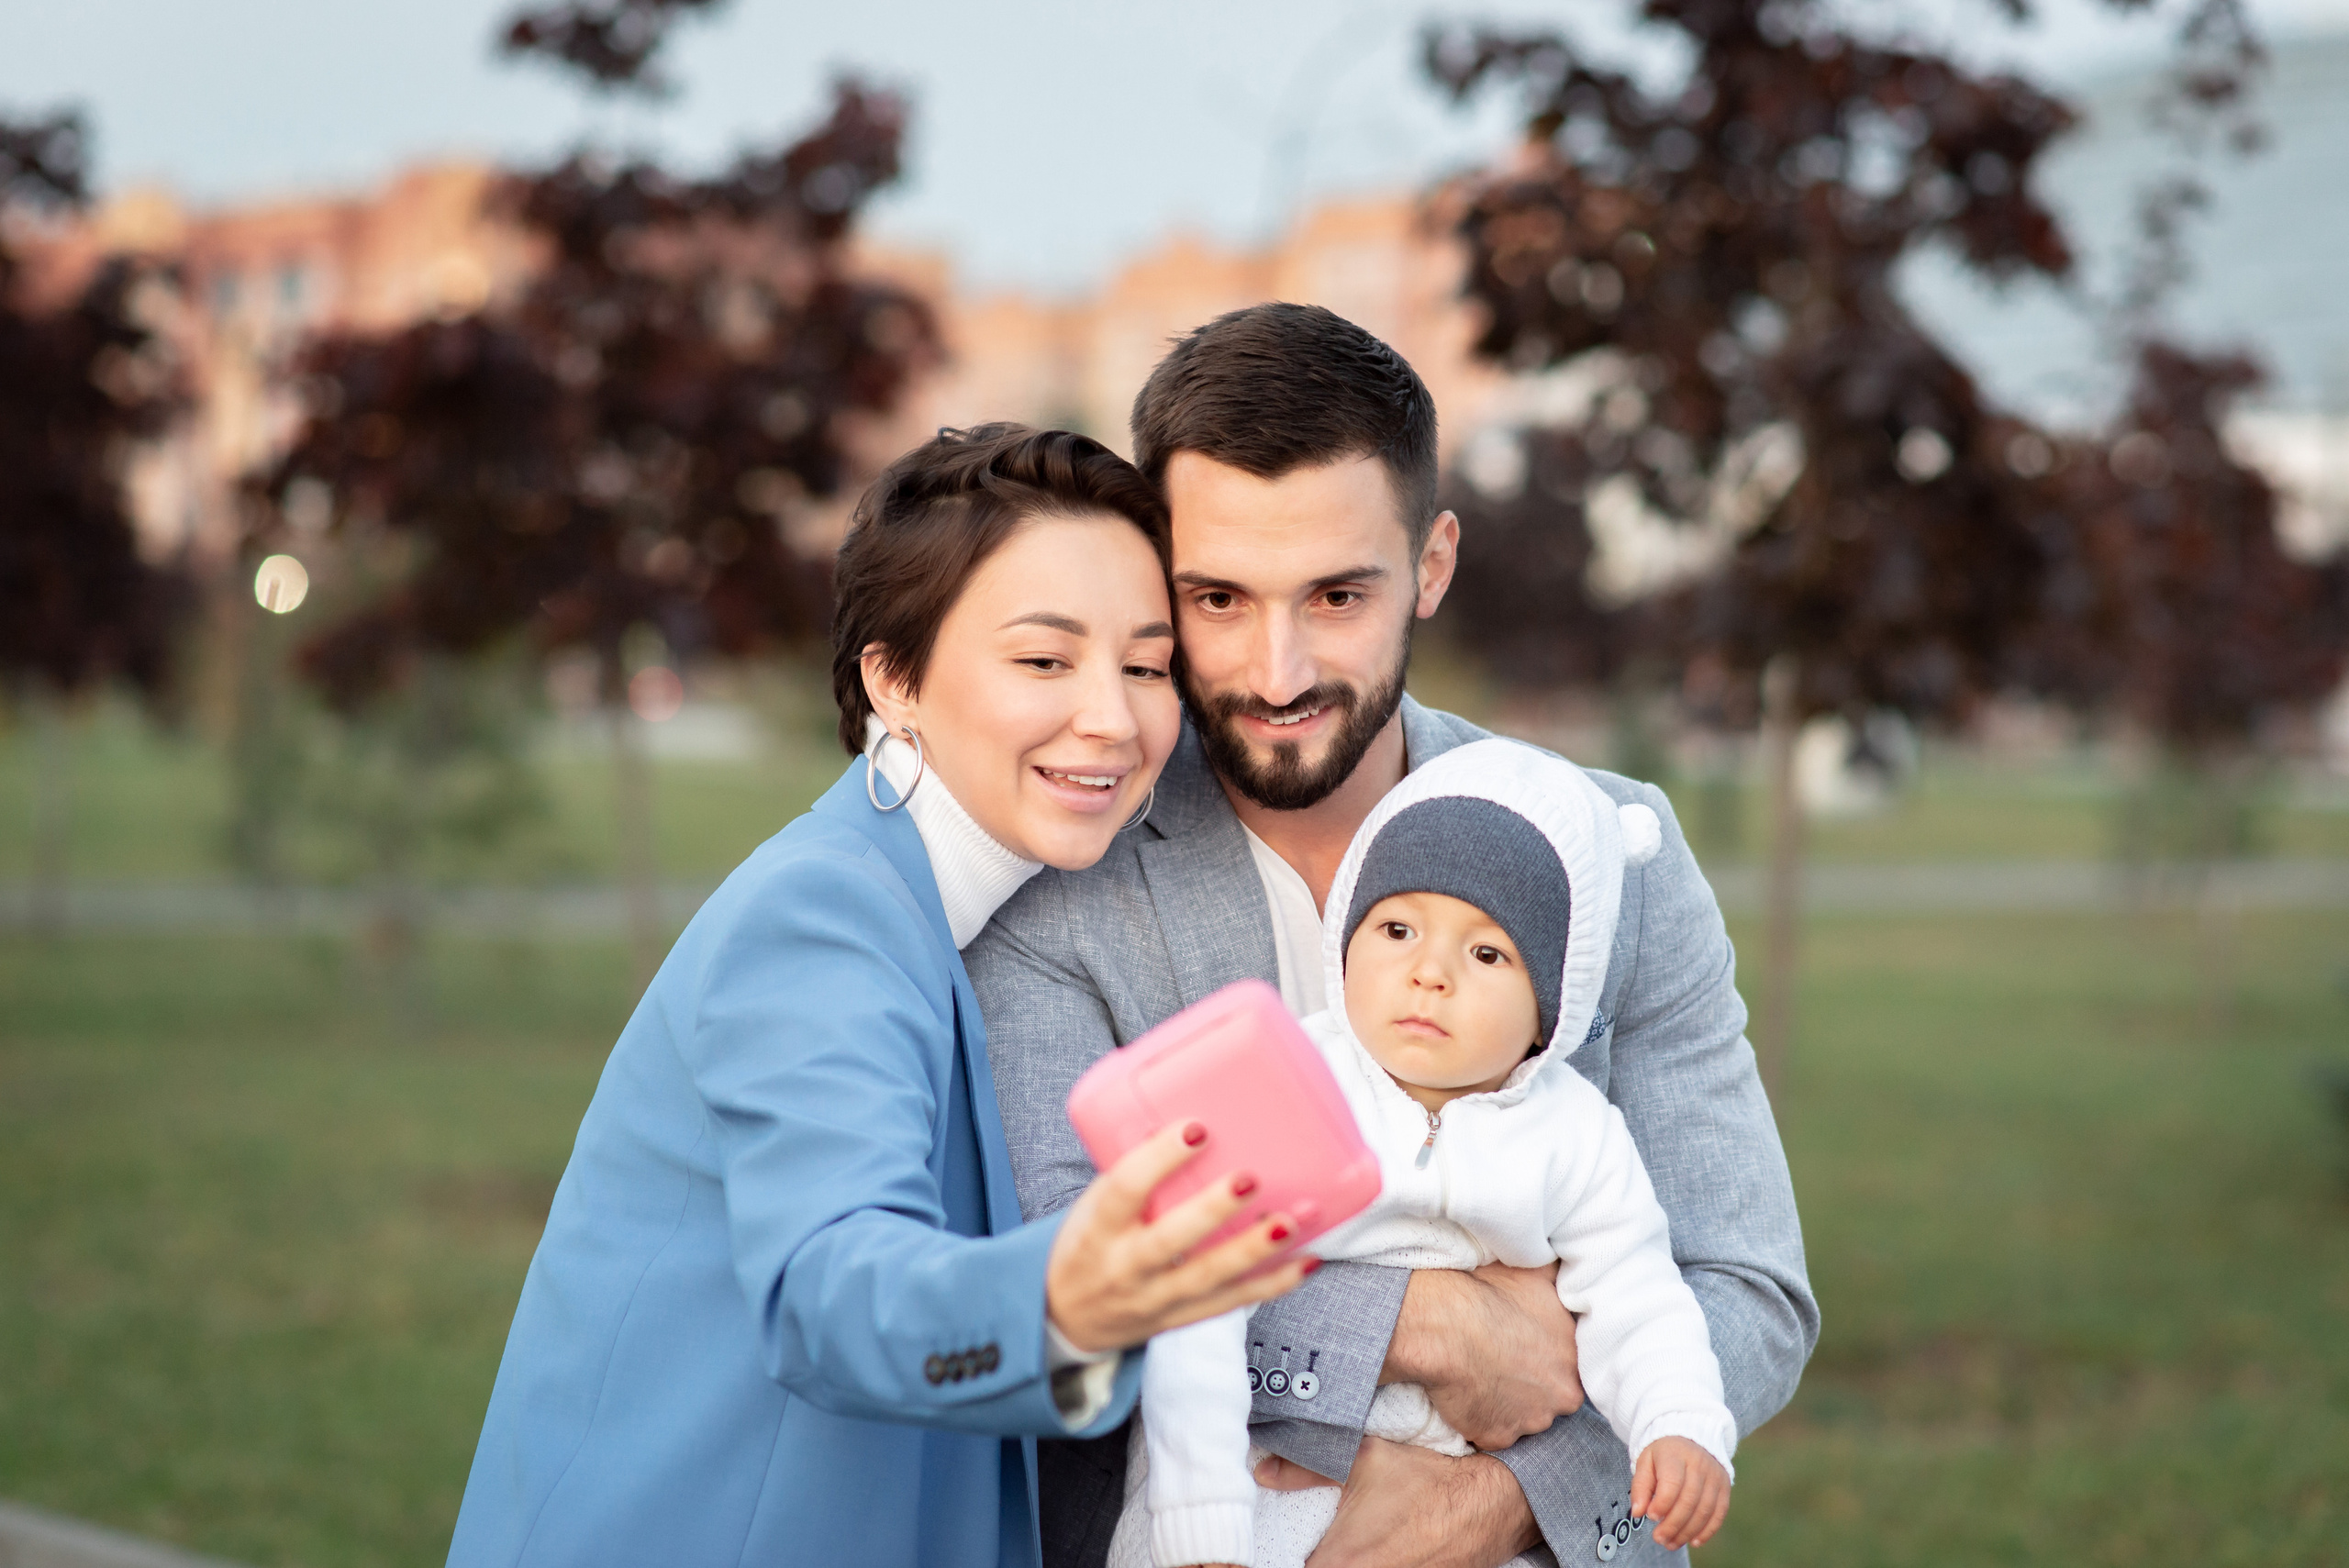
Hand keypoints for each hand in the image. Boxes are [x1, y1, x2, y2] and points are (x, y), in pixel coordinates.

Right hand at [1046, 1120, 1314, 1351]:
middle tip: (1249, 1179)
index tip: (1195, 1127)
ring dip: (1254, 1249)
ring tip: (1292, 1219)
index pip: (1124, 1189)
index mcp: (1098, 1228)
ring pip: (1208, 1277)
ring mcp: (1156, 1298)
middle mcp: (1125, 1267)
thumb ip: (1134, 1173)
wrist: (1066, 1316)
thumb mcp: (1092, 1205)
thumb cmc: (1087, 1243)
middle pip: (1170, 1241)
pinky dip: (1272, 1283)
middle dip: (1212, 1211)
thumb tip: (1189, 1121)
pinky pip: (1232, 1303)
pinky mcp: (1182, 1318)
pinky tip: (1306, 1259)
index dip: (1158, 1158)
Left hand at [1255, 1437, 1539, 1567]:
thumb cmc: (1427, 1479)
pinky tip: (1385, 1549)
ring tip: (1361, 1542)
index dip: (1295, 1557)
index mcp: (1342, 1561)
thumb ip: (1306, 1468)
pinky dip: (1380, 1564)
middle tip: (1325, 1542)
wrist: (1493, 1500)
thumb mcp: (1363, 1458)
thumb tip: (1264, 1471)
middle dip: (1322, 1559)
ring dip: (1355, 1562)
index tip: (1299, 1546)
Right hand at [1382, 1262, 1583, 1450]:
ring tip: (1482, 1374)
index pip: (1569, 1365)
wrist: (1444, 1325)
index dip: (1546, 1356)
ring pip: (1522, 1417)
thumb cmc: (1488, 1295)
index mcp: (1575, 1358)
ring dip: (1506, 1403)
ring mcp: (1530, 1421)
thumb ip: (1563, 1278)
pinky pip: (1492, 1431)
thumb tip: (1577, 1268)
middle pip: (1550, 1395)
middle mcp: (1561, 1396)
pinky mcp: (1498, 1436)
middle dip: (1532, 1385)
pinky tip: (1466, 1392)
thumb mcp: (1537, 1272)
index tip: (1524, 1347)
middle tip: (1503, 1361)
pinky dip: (1481, 1417)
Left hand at [1632, 1437, 1729, 1551]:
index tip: (1651, 1517)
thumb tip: (1638, 1512)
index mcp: (1675, 1454)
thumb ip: (1640, 1486)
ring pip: (1705, 1510)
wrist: (1691, 1436)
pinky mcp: (1725, 1486)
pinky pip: (1719, 1513)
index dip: (1662, 1504)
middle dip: (1673, 1524)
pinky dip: (1707, 1531)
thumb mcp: (1645, 1461)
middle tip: (1659, 1538)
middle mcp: (1699, 1464)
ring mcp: (1715, 1475)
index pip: (1672, 1483)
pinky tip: (1693, 1541)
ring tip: (1671, 1543)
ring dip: (1688, 1532)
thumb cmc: (1663, 1454)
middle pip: (1689, 1500)